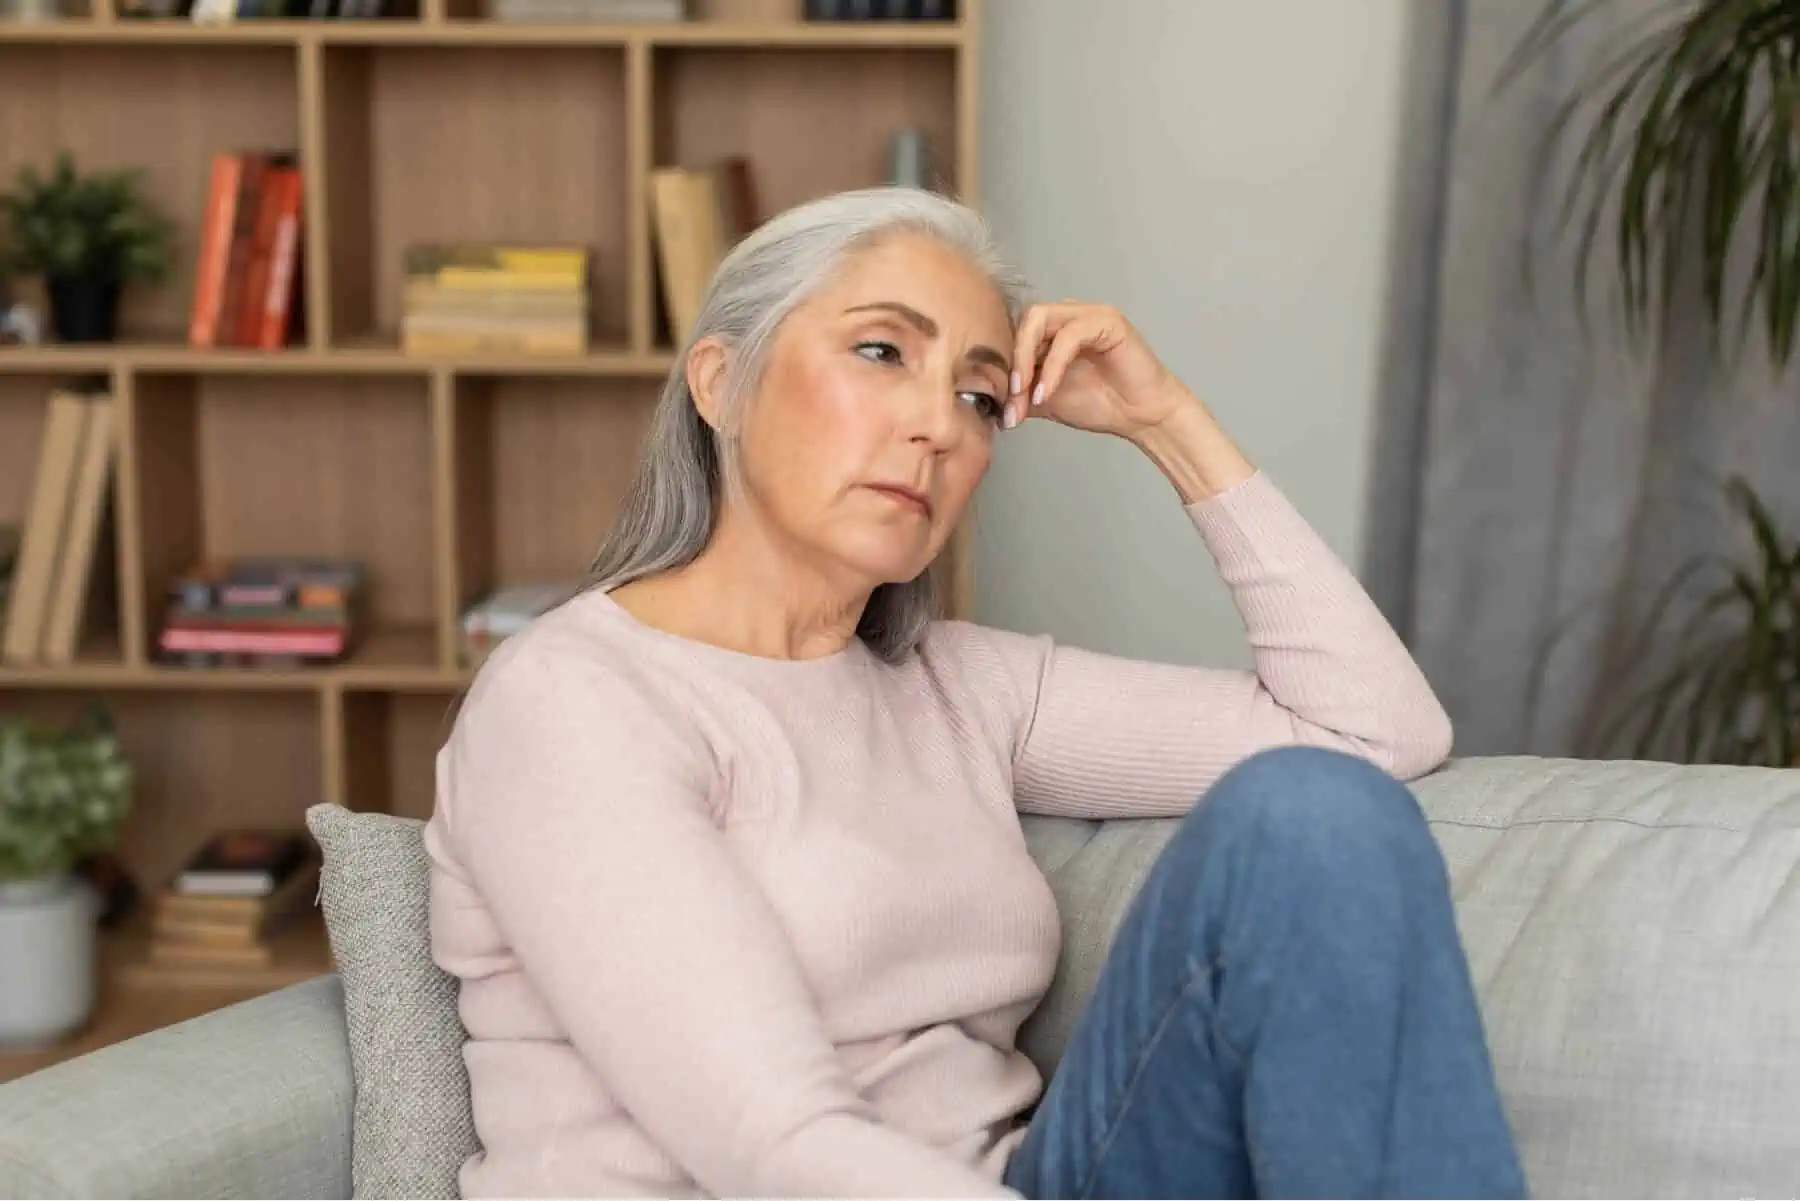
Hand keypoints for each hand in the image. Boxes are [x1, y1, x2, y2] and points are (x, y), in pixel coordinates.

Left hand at [1006, 301, 1193, 437]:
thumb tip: (989, 404)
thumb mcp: (1046, 399)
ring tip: (1026, 393)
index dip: (1003, 366)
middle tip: (1012, 394)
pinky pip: (1069, 335)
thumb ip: (1019, 394)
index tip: (1002, 406)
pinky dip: (1052, 365)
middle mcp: (1068, 314)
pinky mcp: (1107, 320)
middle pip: (1023, 319)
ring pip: (1040, 318)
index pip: (1014, 332)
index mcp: (1052, 328)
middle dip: (1012, 359)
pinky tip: (1048, 391)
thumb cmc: (1101, 403)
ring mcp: (1088, 313)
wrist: (1141, 416)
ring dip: (1026, 358)